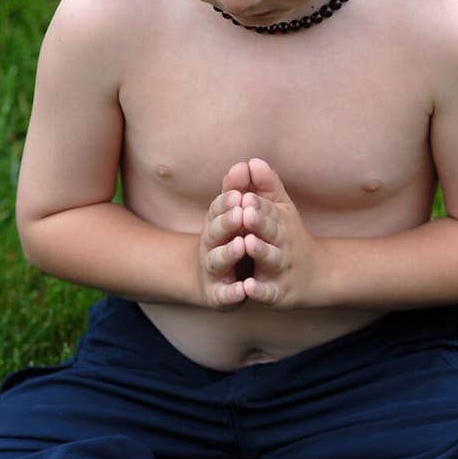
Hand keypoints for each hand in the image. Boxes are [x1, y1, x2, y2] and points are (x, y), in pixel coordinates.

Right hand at [196, 161, 252, 309]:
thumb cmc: (229, 240)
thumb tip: (246, 163)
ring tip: (242, 244)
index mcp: (216, 224)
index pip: (219, 209)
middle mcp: (211, 245)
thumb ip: (241, 190)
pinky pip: (225, 294)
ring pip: (218, 260)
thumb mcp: (234, 215)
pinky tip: (244, 289)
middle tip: (240, 213)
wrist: (212, 281)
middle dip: (227, 222)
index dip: (227, 201)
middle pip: (215, 232)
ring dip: (229, 253)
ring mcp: (213, 270)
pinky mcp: (218, 295)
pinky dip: (233, 292)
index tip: (239, 193)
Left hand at [235, 157, 319, 308]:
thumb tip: (252, 160)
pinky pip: (268, 291)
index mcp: (279, 222)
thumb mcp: (281, 210)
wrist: (317, 276)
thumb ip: (266, 186)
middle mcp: (282, 243)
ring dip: (260, 251)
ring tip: (247, 244)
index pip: (267, 210)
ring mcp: (280, 268)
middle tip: (246, 213)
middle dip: (259, 222)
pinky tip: (248, 286)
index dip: (256, 204)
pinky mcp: (276, 292)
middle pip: (270, 231)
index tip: (244, 195)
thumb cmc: (290, 236)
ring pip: (270, 258)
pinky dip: (259, 290)